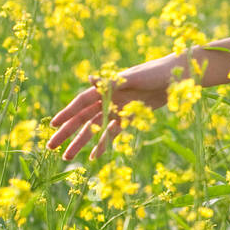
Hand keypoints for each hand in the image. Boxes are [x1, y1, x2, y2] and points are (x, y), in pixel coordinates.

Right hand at [46, 57, 175, 160]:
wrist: (179, 77)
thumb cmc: (156, 72)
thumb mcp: (134, 78)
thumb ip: (112, 82)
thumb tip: (90, 78)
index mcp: (107, 86)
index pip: (82, 102)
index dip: (67, 113)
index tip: (52, 124)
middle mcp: (109, 98)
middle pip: (84, 118)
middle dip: (67, 132)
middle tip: (50, 147)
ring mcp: (119, 109)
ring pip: (95, 129)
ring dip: (81, 142)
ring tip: (66, 157)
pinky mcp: (130, 117)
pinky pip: (113, 133)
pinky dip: (103, 144)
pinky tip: (93, 156)